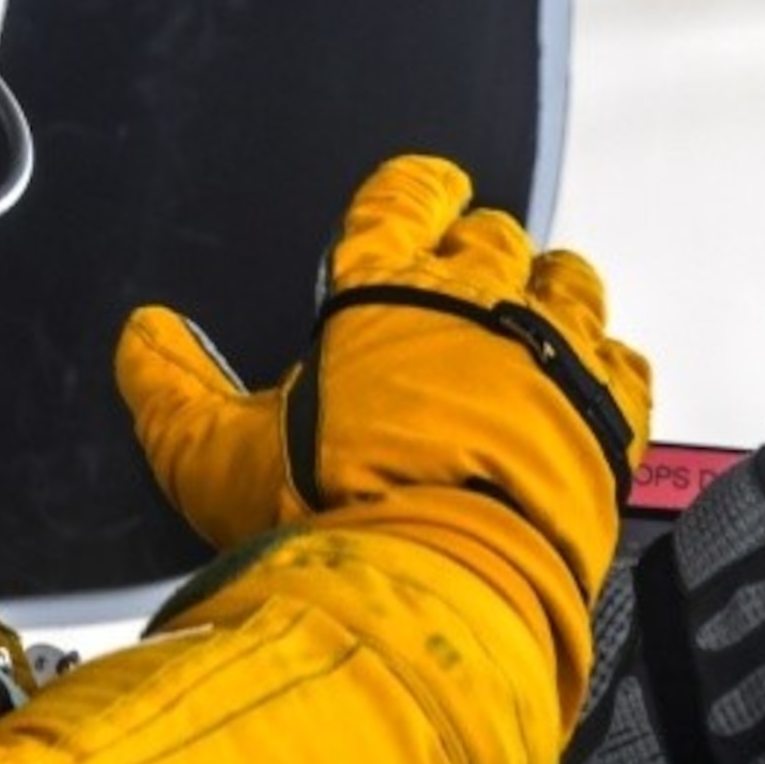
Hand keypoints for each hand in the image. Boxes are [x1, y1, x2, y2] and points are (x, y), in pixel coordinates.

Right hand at [116, 154, 650, 604]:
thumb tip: (142, 337)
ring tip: (534, 312)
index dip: (417, 187)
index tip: (428, 189)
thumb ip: (169, 386)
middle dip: (476, 249)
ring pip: (569, 279)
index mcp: (378, 287)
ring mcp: (549, 349)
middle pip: (493, 237)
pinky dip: (603, 363)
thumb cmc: (329, 510)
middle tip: (465, 276)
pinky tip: (585, 383)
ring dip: (549, 288)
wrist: (440, 576)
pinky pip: (623, 358)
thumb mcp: (211, 453)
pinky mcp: (606, 411)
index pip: (406, 196)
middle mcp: (473, 299)